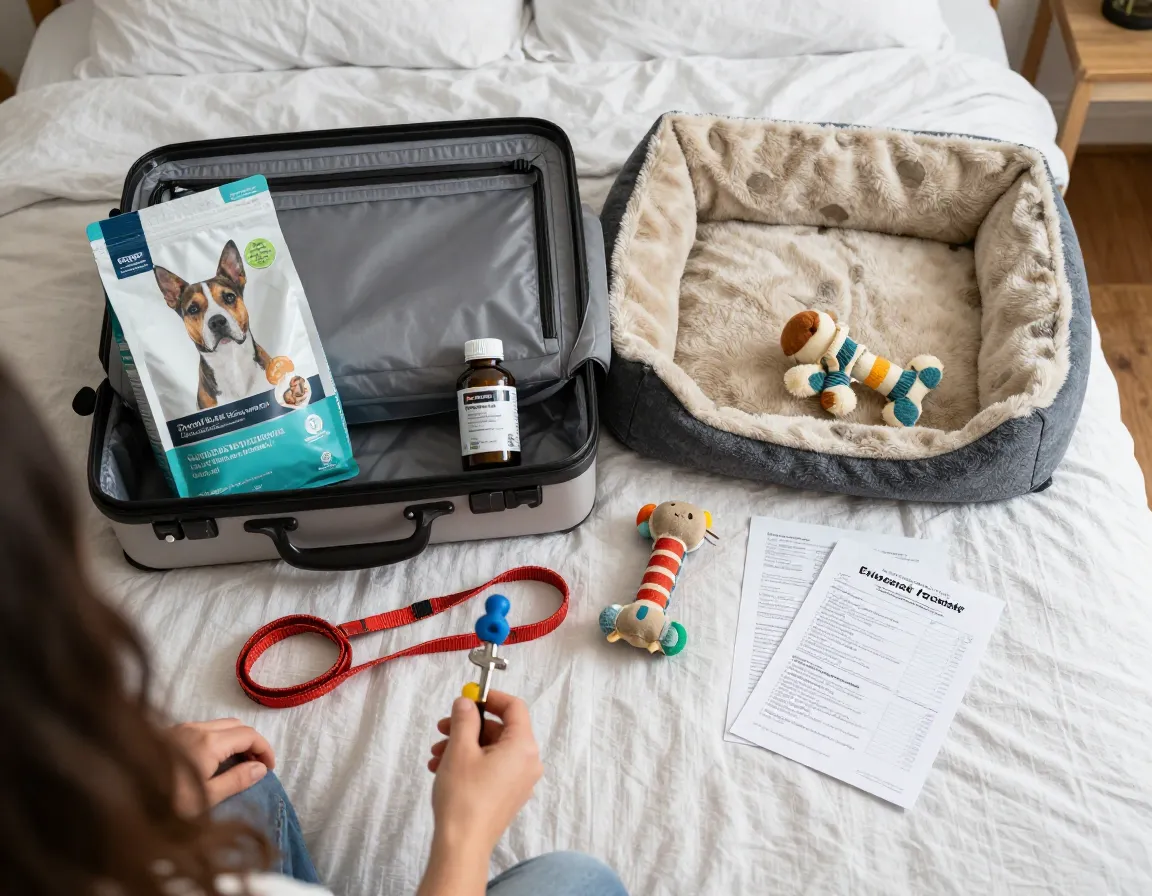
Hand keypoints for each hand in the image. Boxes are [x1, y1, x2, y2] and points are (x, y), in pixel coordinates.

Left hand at [169, 719, 275, 812]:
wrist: (120, 800)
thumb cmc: (163, 804)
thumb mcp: (206, 799)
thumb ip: (237, 780)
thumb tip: (261, 767)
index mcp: (209, 742)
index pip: (249, 734)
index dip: (265, 749)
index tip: (270, 768)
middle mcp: (195, 728)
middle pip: (236, 725)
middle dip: (251, 742)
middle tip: (255, 766)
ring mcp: (179, 729)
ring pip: (218, 725)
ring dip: (234, 740)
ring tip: (236, 765)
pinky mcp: (167, 734)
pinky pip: (201, 729)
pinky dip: (216, 739)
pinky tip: (211, 761)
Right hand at [417, 692, 542, 895]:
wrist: (462, 846)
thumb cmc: (463, 797)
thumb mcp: (460, 749)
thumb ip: (465, 718)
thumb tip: (467, 702)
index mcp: (523, 746)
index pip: (514, 707)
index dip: (491, 698)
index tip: (469, 698)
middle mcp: (528, 762)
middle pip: (500, 729)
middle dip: (469, 726)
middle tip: (443, 728)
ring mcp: (520, 781)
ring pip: (492, 750)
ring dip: (464, 745)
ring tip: (436, 754)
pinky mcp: (508, 795)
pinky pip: (491, 768)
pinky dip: (470, 762)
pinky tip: (442, 768)